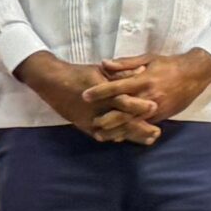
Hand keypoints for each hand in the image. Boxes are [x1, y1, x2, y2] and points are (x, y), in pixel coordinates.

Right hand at [16, 53, 149, 142]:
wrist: (53, 83)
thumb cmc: (79, 73)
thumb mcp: (101, 69)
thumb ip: (122, 71)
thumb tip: (142, 69)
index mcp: (102, 91)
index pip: (124, 100)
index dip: (139, 105)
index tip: (155, 107)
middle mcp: (97, 108)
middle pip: (122, 121)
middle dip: (141, 127)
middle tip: (157, 132)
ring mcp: (90, 120)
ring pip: (115, 131)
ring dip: (133, 136)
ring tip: (149, 139)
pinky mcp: (85, 126)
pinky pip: (103, 135)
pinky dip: (116, 137)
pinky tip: (128, 140)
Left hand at [88, 50, 210, 130]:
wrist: (195, 74)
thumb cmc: (169, 64)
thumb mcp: (148, 58)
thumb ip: (125, 63)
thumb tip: (104, 64)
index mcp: (143, 80)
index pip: (117, 87)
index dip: (100, 91)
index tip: (85, 95)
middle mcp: (149, 96)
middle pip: (123, 111)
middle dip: (106, 118)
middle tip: (91, 122)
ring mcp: (156, 108)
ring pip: (132, 123)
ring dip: (116, 130)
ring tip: (100, 135)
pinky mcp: (162, 116)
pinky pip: (143, 126)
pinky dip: (130, 132)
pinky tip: (118, 137)